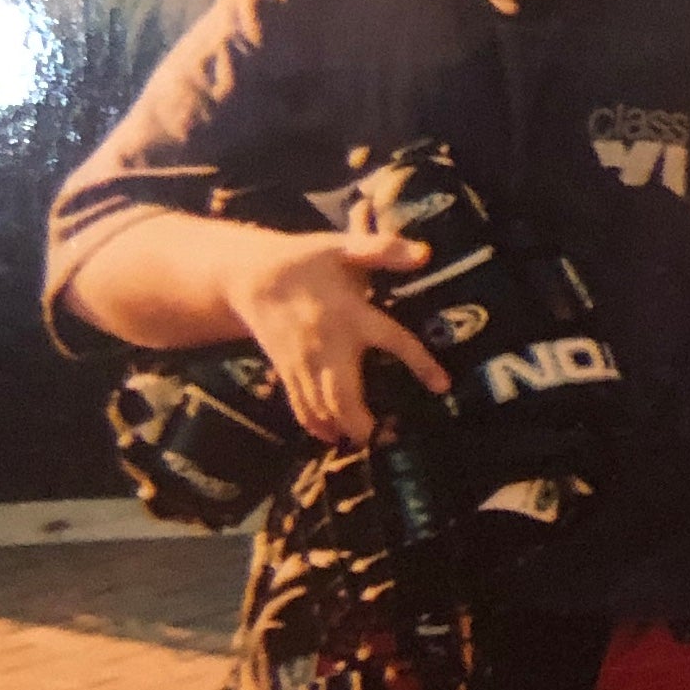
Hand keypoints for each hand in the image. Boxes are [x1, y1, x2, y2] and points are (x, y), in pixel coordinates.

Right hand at [226, 228, 453, 445]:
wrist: (247, 275)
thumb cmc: (304, 260)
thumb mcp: (343, 247)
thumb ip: (384, 250)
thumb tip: (425, 253)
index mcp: (350, 314)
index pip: (394, 341)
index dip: (420, 364)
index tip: (442, 385)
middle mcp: (326, 345)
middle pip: (342, 396)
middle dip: (364, 424)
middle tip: (391, 437)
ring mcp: (303, 363)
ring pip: (322, 409)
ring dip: (344, 430)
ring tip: (370, 442)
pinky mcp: (287, 372)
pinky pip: (300, 407)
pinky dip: (316, 425)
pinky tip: (331, 436)